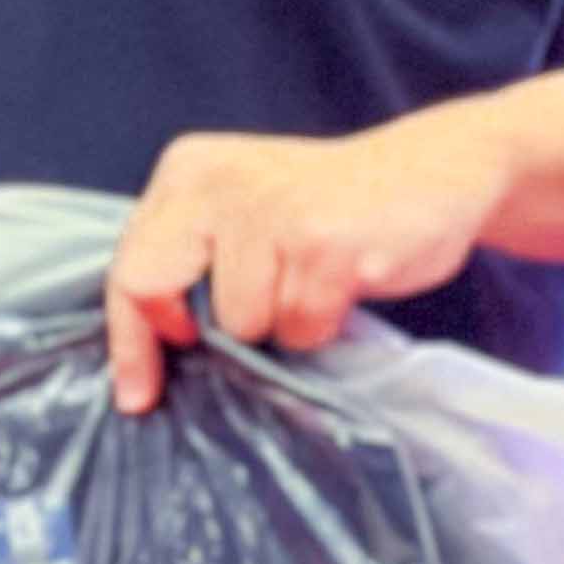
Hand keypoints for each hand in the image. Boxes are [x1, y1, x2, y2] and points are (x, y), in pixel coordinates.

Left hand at [104, 106, 515, 412]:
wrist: (435, 170)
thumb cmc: (329, 209)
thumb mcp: (242, 214)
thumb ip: (190, 260)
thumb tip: (146, 357)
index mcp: (188, 171)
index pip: (128, 266)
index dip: (129, 337)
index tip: (135, 393)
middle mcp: (216, 181)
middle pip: (151, 287)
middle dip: (190, 332)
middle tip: (230, 338)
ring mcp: (270, 209)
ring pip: (239, 322)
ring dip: (280, 323)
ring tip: (315, 280)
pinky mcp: (324, 241)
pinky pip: (299, 326)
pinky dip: (323, 324)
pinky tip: (346, 282)